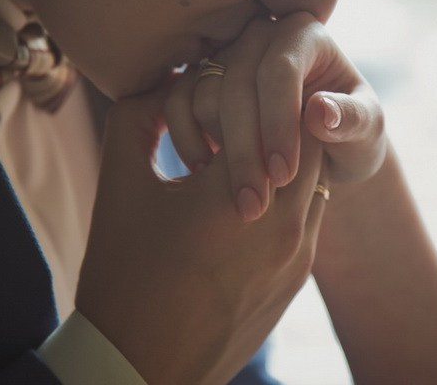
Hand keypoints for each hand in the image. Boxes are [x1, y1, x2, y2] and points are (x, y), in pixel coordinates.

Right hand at [75, 88, 326, 384]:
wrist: (140, 366)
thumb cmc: (123, 274)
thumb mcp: (121, 184)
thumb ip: (140, 115)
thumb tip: (168, 79)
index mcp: (236, 194)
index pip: (276, 111)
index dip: (260, 90)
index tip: (238, 85)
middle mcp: (282, 224)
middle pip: (307, 142)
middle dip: (279, 121)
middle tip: (246, 112)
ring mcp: (297, 256)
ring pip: (316, 181)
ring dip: (289, 160)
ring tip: (245, 157)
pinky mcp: (297, 281)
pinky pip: (310, 219)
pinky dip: (289, 198)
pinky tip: (247, 202)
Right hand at [165, 12, 386, 220]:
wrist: (321, 150)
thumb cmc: (351, 136)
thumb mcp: (367, 133)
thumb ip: (352, 120)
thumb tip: (318, 111)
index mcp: (305, 34)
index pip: (281, 70)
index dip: (278, 123)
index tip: (283, 176)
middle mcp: (260, 35)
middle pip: (237, 85)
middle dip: (245, 150)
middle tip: (253, 205)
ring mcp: (225, 55)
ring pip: (204, 96)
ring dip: (216, 150)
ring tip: (236, 193)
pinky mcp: (199, 78)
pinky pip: (178, 103)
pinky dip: (188, 141)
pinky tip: (206, 176)